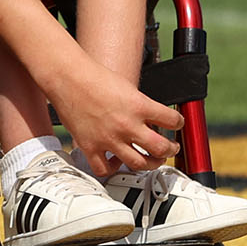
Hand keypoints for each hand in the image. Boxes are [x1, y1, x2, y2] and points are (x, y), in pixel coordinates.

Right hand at [50, 66, 181, 177]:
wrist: (68, 77)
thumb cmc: (95, 76)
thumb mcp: (127, 87)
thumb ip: (141, 105)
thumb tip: (152, 119)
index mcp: (139, 106)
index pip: (172, 121)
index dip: (178, 123)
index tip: (177, 125)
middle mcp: (127, 125)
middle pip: (160, 149)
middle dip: (170, 150)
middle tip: (170, 148)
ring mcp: (109, 139)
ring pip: (138, 164)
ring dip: (149, 163)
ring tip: (150, 159)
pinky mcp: (90, 147)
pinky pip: (105, 170)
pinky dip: (113, 169)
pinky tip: (116, 162)